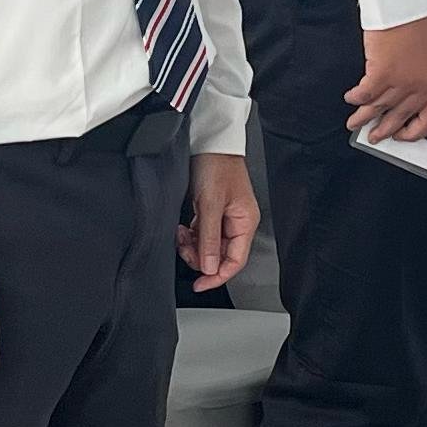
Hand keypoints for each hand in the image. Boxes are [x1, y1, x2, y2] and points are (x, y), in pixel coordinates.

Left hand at [179, 153, 256, 288]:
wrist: (209, 142)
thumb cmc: (217, 166)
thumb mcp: (210, 204)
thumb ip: (209, 238)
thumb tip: (209, 268)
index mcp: (245, 223)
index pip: (235, 261)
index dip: (217, 276)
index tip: (199, 284)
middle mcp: (237, 223)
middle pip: (220, 255)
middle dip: (200, 256)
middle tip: (184, 248)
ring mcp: (225, 218)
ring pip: (208, 246)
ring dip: (193, 245)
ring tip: (181, 233)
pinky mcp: (212, 211)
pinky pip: (202, 234)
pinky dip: (191, 235)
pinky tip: (184, 227)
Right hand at [347, 13, 426, 143]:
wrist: (407, 3)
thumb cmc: (422, 21)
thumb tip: (416, 93)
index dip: (414, 131)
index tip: (403, 135)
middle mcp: (422, 87)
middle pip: (400, 117)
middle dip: (384, 130)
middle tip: (376, 136)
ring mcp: (402, 83)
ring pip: (379, 109)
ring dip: (364, 118)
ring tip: (356, 123)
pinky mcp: (381, 74)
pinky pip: (364, 94)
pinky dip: (355, 98)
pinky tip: (351, 99)